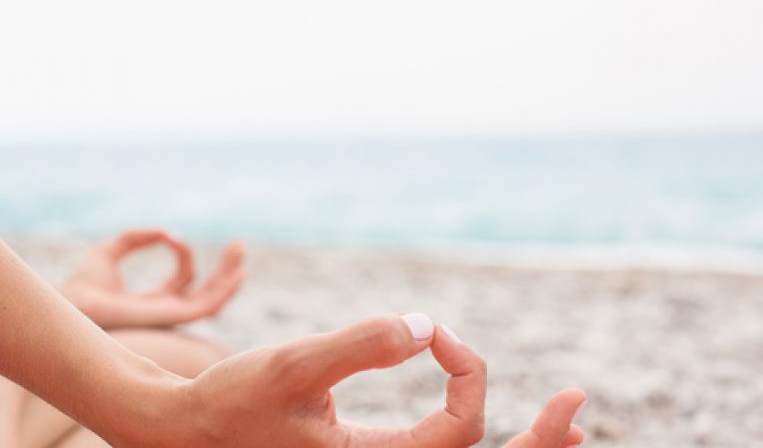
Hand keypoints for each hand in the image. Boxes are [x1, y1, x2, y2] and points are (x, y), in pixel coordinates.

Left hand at [60, 230, 245, 328]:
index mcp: (154, 301)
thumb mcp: (110, 252)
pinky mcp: (172, 317)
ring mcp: (170, 316)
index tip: (169, 235)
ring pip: (212, 300)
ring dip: (229, 277)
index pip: (183, 277)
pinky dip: (224, 290)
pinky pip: (207, 307)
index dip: (181, 252)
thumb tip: (164, 231)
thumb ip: (135, 238)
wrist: (75, 302)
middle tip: (238, 246)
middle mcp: (166, 311)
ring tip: (240, 251)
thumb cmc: (84, 284)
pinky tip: (236, 273)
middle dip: (223, 269)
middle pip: (205, 291)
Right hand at [158, 313, 577, 446]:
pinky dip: (471, 440)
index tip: (433, 331)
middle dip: (538, 444)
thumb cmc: (230, 402)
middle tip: (577, 406)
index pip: (460, 431)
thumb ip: (358, 346)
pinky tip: (493, 420)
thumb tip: (423, 326)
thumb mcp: (292, 367)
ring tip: (567, 425)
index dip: (465, 371)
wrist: (185, 431)